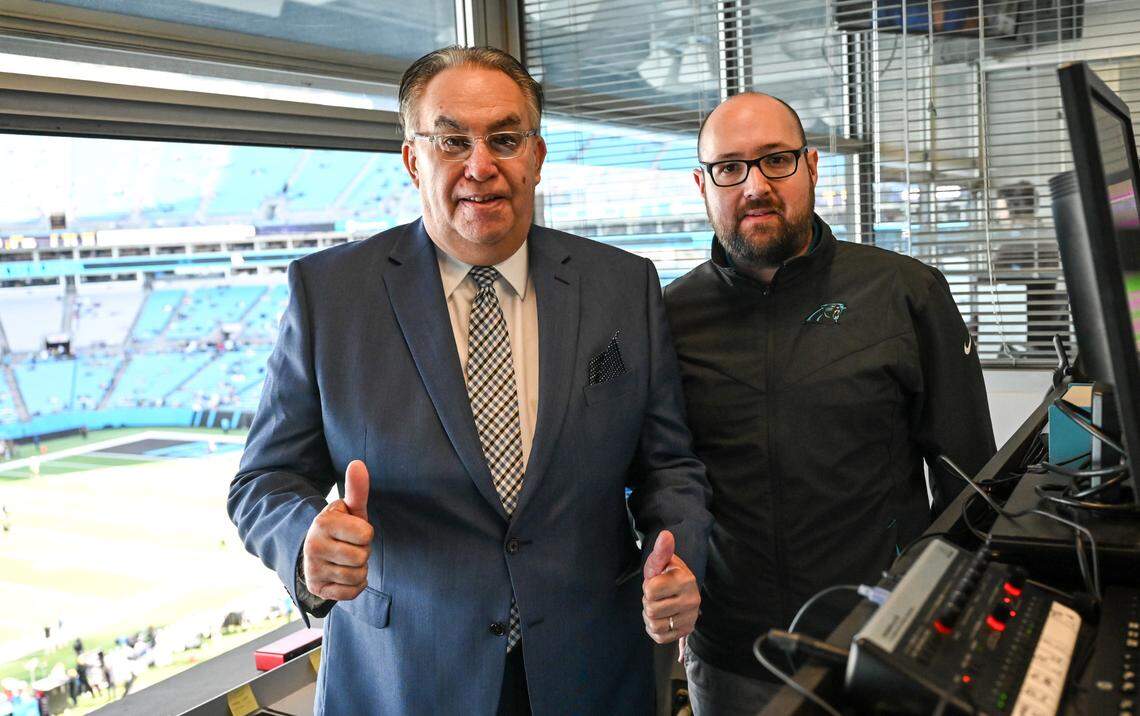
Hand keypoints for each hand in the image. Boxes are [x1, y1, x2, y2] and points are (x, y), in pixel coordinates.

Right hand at [302, 460, 372, 600]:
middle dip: (362, 553)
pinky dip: (353, 586)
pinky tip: (344, 575)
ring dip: (359, 570)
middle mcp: (314, 546)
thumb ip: (356, 489)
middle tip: (350, 547)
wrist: (315, 552)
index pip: (366, 534)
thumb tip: (358, 463)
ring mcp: (313, 569)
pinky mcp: (317, 589)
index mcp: (323, 523)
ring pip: (357, 576)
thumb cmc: (341, 527)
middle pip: (362, 557)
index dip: (365, 534)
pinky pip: (351, 593)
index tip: (353, 531)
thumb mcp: (349, 509)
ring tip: (346, 560)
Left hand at [641, 530, 699, 644]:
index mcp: (686, 580)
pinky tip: (662, 617)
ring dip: (651, 616)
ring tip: (659, 605)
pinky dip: (655, 629)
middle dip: (649, 602)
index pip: (650, 590)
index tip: (656, 582)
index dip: (647, 586)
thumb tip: (665, 535)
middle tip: (658, 596)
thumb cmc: (666, 573)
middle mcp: (692, 600)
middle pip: (651, 610)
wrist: (681, 589)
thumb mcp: (661, 562)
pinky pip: (659, 637)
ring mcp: (691, 618)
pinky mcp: (686, 631)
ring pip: (654, 625)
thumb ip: (661, 551)